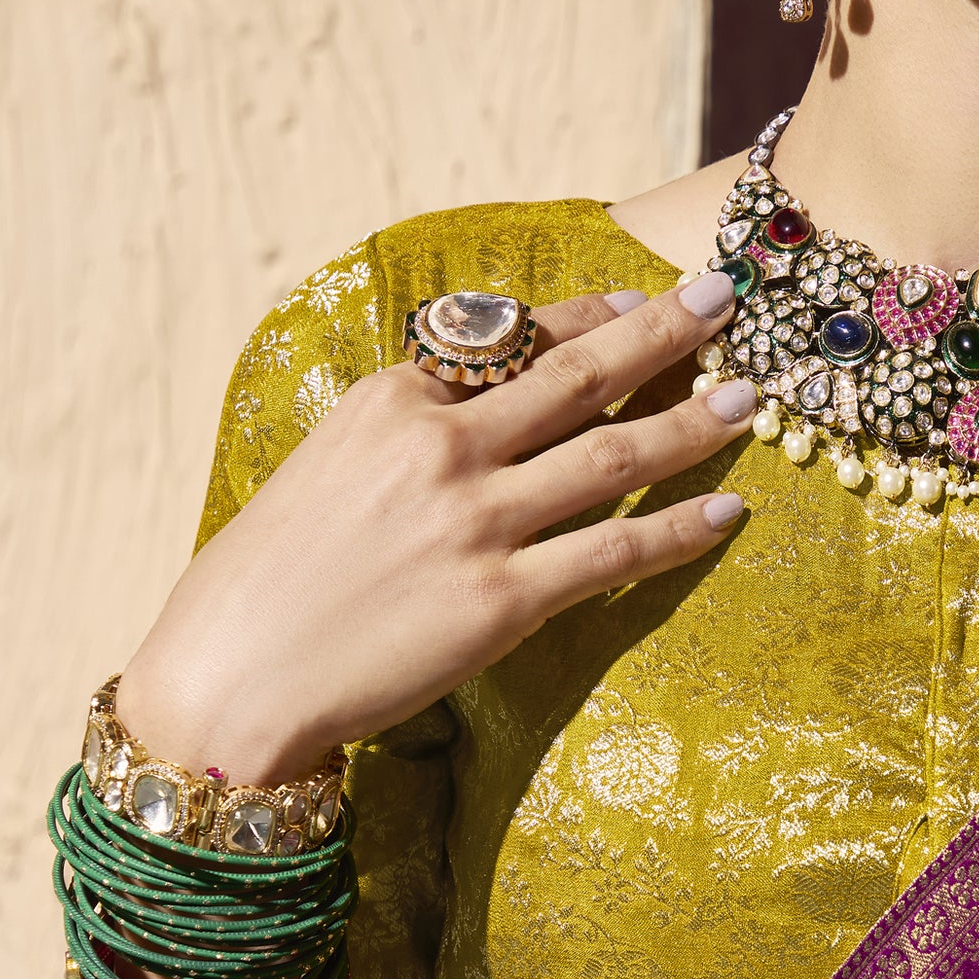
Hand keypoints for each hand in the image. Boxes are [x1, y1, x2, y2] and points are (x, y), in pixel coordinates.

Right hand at [116, 276, 750, 780]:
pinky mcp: (500, 602)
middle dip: (662, 330)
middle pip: (579, 376)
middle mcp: (440, 448)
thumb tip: (480, 406)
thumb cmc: (265, 581)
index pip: (512, 341)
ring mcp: (475, 523)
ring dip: (692, 421)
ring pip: (613, 456)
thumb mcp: (326, 466)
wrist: (228, 680)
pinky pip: (615, 554)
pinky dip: (680, 529)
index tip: (639, 299)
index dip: (589, 316)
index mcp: (391, 401)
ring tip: (749, 399)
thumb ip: (404, 431)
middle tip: (724, 297)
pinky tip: (728, 509)